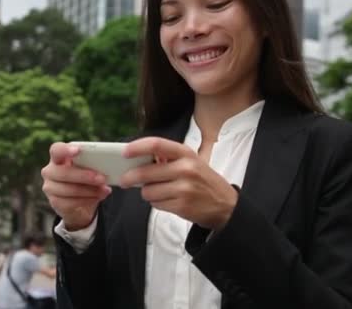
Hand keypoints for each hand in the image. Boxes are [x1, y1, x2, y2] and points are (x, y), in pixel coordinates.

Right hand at [41, 142, 111, 230]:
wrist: (80, 202)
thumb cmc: (85, 178)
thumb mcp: (89, 168)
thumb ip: (93, 163)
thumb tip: (107, 164)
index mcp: (58, 157)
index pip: (56, 150)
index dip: (65, 150)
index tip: (78, 150)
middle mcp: (50, 171)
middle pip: (63, 172)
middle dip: (84, 176)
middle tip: (102, 178)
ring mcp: (50, 187)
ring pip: (68, 189)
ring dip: (89, 190)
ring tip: (104, 190)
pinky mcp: (54, 202)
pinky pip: (70, 202)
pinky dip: (87, 200)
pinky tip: (97, 197)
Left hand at [120, 137, 237, 229]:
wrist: (227, 206)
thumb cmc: (203, 181)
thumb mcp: (191, 162)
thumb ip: (168, 159)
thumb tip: (137, 160)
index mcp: (186, 154)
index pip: (156, 145)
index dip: (137, 147)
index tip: (124, 152)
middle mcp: (186, 169)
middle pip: (146, 172)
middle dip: (131, 177)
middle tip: (125, 180)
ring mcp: (184, 188)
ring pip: (148, 191)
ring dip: (148, 193)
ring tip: (160, 192)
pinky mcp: (182, 206)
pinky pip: (156, 204)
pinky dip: (157, 203)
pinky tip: (169, 201)